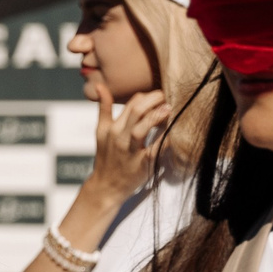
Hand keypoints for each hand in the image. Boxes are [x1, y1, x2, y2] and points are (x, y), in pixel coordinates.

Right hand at [77, 79, 169, 206]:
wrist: (106, 186)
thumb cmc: (106, 157)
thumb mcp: (101, 131)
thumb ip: (103, 108)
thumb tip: (100, 85)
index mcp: (111, 127)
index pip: (131, 103)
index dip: (148, 96)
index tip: (159, 97)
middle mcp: (119, 138)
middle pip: (136, 111)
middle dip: (154, 100)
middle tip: (166, 96)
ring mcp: (129, 151)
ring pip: (141, 129)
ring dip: (157, 117)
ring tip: (169, 108)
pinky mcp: (141, 165)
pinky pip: (154, 149)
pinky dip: (165, 139)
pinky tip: (173, 132)